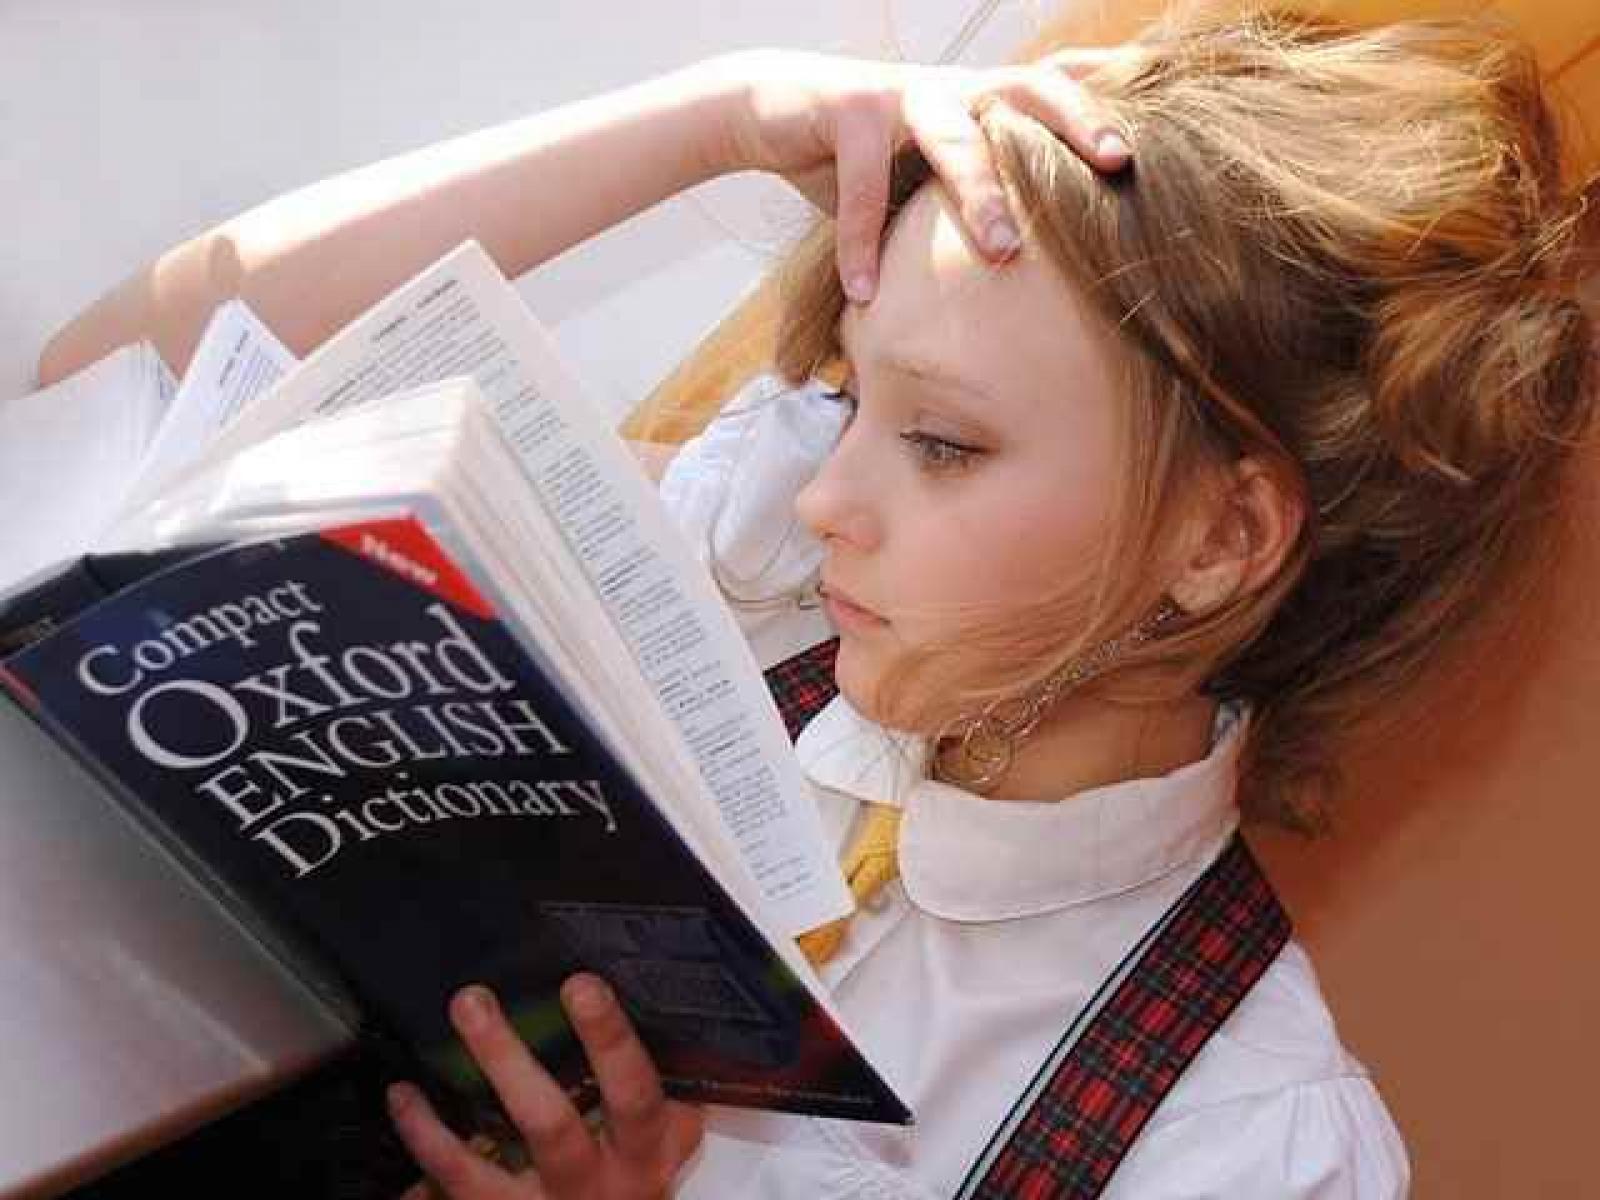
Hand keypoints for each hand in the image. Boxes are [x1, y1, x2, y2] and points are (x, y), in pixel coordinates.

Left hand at [389, 976, 703, 1198]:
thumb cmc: (637, 1188)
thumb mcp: (668, 1147)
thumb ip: (667, 1099)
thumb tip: (669, 1024)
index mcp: (642, 1156)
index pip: (633, 1093)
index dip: (608, 1039)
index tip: (580, 985)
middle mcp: (592, 1188)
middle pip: (548, 1125)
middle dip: (506, 1061)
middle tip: (471, 1002)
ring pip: (480, 1172)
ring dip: (438, 1126)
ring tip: (407, 1082)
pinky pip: (452, 1189)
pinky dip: (422, 1147)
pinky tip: (403, 1103)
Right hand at [711, 47, 1130, 302]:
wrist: (769, 110)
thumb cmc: (862, 156)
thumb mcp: (924, 171)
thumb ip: (973, 194)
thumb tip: (1028, 268)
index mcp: (981, 99)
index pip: (1057, 89)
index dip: (1108, 99)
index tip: (1158, 130)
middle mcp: (952, 87)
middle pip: (1027, 91)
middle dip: (1075, 123)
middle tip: (1116, 163)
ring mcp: (901, 93)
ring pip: (955, 137)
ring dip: (981, 195)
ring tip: (1004, 252)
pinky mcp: (847, 109)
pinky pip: (860, 185)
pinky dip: (860, 245)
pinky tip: (865, 295)